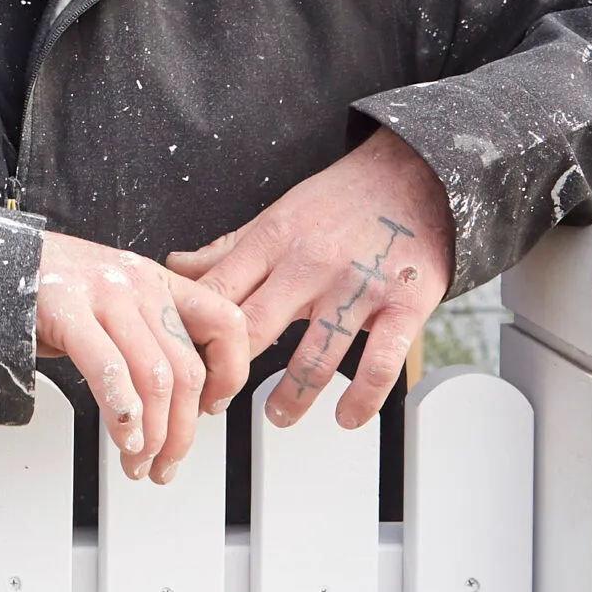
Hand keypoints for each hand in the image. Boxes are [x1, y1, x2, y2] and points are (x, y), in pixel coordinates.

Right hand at [34, 232, 248, 483]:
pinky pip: (109, 368)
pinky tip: (122, 437)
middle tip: (166, 462)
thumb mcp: (115, 302)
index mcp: (158, 281)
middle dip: (181, 431)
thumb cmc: (53, 288)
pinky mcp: (66, 308)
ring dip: (152, 435)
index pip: (225, 324)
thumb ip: (150, 336)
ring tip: (138, 461)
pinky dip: (122, 413)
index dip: (230, 375)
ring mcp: (103, 293)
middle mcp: (138, 284)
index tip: (212, 408)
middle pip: (187, 370)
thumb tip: (181, 400)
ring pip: (156, 378)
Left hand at [165, 128, 451, 431]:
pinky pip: (380, 363)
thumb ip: (228, 249)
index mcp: (273, 239)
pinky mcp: (404, 306)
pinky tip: (347, 416)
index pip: (217, 293)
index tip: (182, 361)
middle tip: (217, 400)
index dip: (192, 332)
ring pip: (315, 355)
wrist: (415, 175)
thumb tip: (176, 267)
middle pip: (254, 327)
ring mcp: (358, 287)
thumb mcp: (277, 215)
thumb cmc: (341, 199)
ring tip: (276, 415)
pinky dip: (361, 398)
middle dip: (229, 371)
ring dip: (291, 396)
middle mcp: (311, 263)